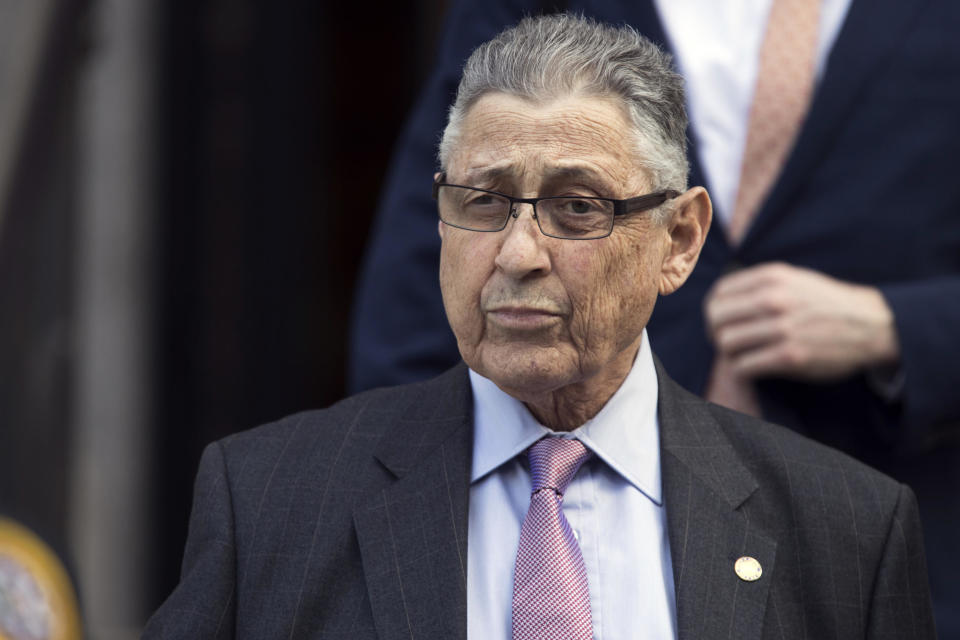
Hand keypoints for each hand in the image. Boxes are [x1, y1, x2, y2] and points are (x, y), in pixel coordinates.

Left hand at [704, 262, 899, 380]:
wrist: (872, 325)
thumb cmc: (826, 304)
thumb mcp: (794, 279)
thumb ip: (758, 286)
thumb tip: (719, 301)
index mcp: (772, 277)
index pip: (718, 294)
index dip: (714, 311)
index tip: (722, 322)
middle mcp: (774, 299)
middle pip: (716, 319)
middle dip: (716, 333)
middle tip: (727, 343)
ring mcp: (782, 328)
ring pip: (726, 343)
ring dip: (729, 353)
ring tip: (742, 355)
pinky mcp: (790, 357)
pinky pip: (744, 366)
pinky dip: (742, 370)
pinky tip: (753, 368)